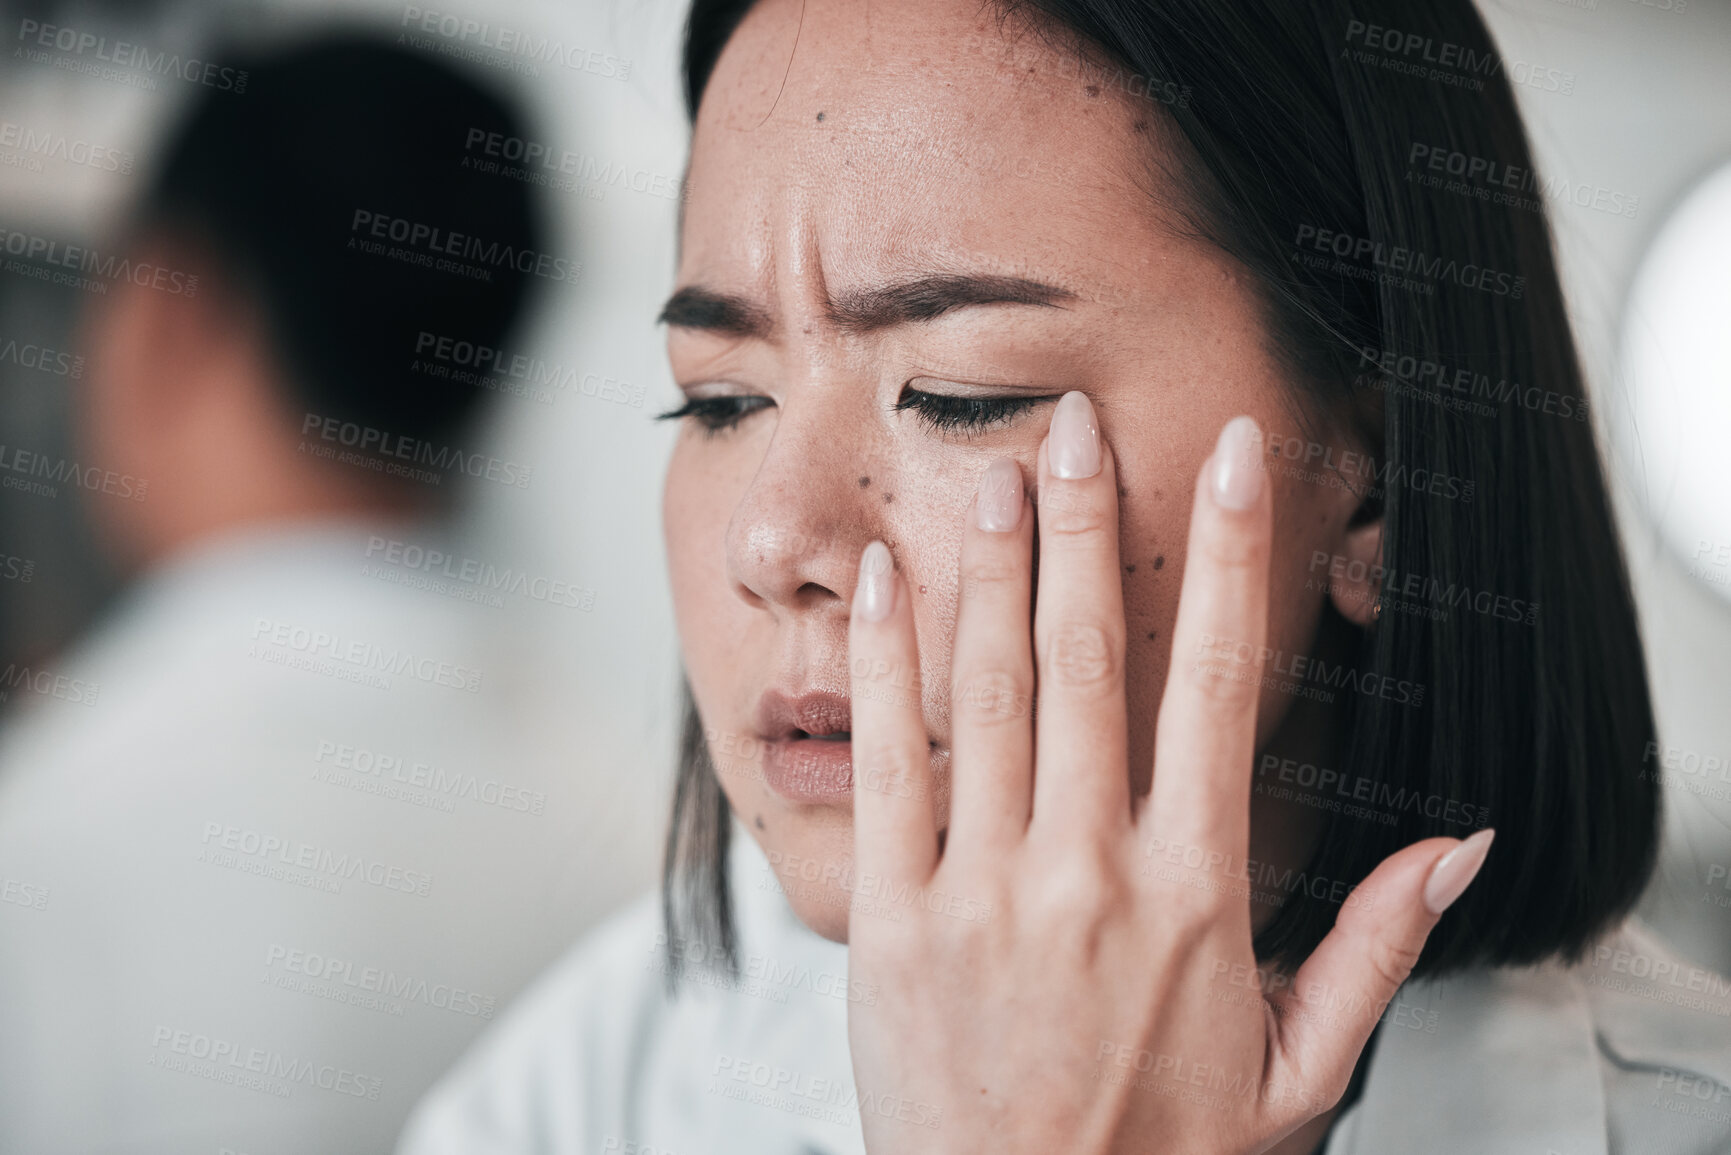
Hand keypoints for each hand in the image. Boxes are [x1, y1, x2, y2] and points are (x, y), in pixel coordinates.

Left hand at [843, 392, 1493, 1153]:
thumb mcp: (1300, 1068)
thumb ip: (1378, 946)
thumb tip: (1458, 844)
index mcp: (1195, 890)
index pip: (1217, 686)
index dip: (1227, 558)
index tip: (1233, 459)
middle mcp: (1089, 870)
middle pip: (1088, 658)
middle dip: (1084, 525)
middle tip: (1074, 424)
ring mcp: (983, 891)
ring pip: (990, 694)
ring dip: (991, 570)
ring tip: (990, 470)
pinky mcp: (893, 921)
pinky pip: (888, 769)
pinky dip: (885, 666)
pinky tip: (887, 584)